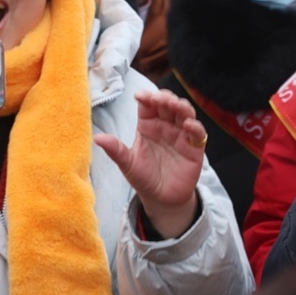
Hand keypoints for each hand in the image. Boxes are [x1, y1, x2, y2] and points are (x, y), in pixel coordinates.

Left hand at [95, 90, 206, 239]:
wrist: (161, 199)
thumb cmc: (144, 178)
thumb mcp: (128, 164)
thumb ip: (115, 150)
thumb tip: (97, 138)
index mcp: (148, 125)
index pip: (148, 105)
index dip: (146, 97)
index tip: (139, 95)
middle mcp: (165, 126)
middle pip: (168, 104)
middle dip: (165, 98)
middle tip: (158, 99)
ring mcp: (181, 135)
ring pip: (184, 113)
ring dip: (181, 106)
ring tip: (174, 106)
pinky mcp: (194, 148)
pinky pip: (198, 133)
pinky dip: (195, 126)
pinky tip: (188, 125)